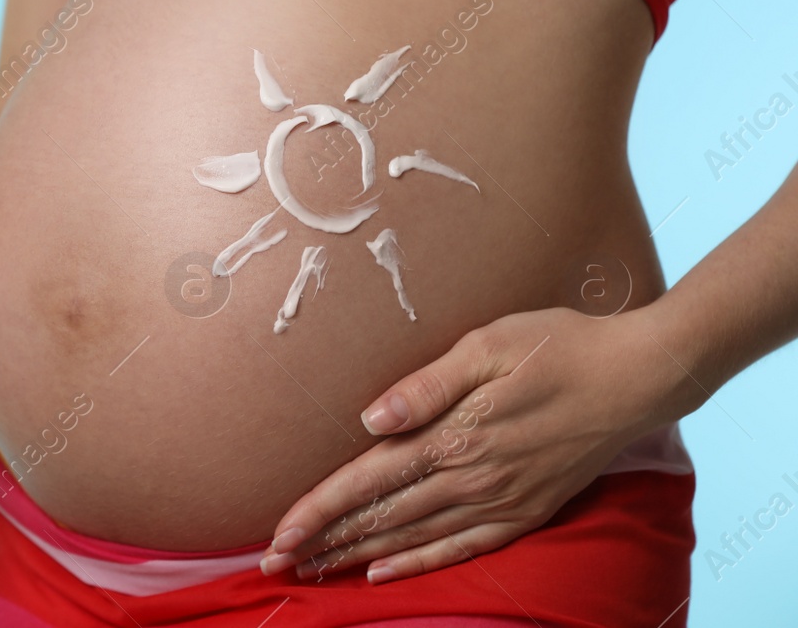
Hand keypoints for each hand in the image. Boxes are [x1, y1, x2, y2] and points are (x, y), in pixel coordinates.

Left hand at [261, 304, 687, 584]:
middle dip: (324, 542)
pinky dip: (420, 562)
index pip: (368, 480)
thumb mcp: (487, 345)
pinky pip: (463, 548)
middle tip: (276, 563)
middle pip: (381, 517)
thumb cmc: (558, 345)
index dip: (318, 510)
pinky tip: (386, 572)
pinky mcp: (526, 510)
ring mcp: (501, 499)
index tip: (278, 534)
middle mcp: (472, 477)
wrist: (639, 375)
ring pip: (414, 537)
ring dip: (359, 555)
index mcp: (454, 435)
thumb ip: (426, 385)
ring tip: (316, 570)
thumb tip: (370, 418)